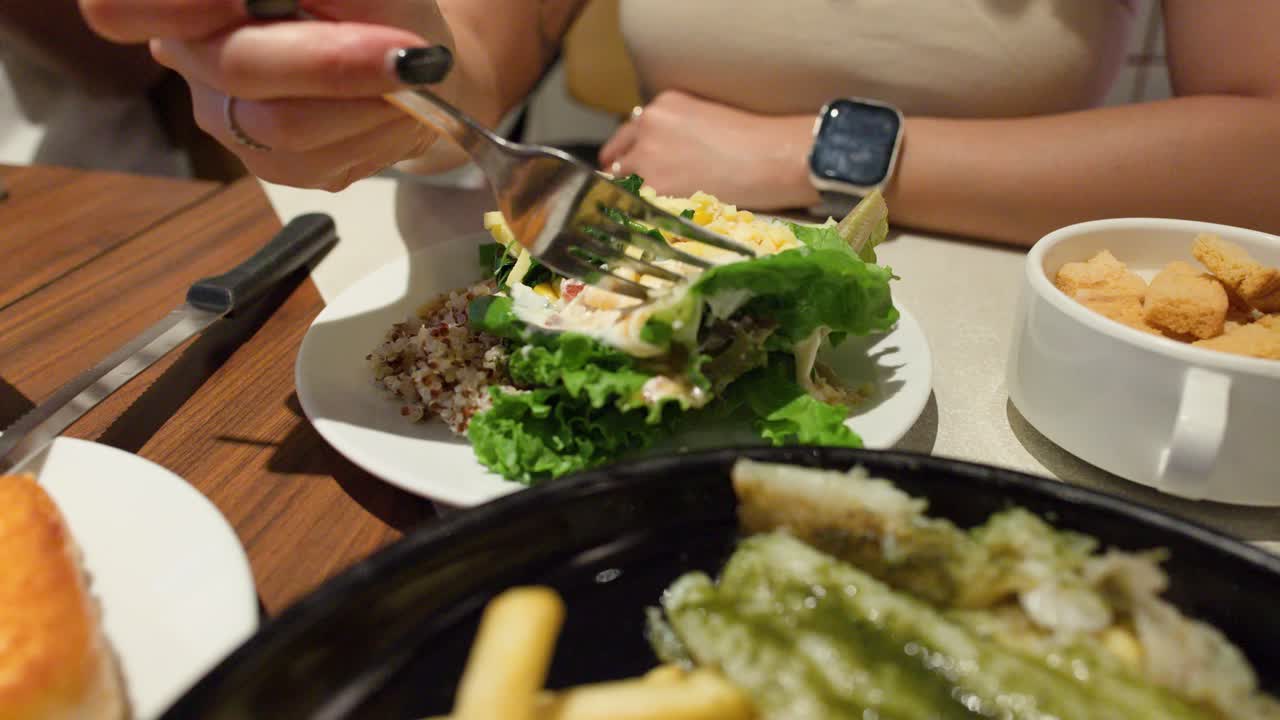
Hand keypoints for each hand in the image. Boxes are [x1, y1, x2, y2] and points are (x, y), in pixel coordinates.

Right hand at [78, 0, 459, 190]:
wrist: (417, 58)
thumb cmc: (376, 2)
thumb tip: (253, 5)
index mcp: (189, 5)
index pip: (120, 8)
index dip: (171, 8)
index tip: (241, 5)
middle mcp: (191, 56)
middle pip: (237, 67)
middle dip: (331, 60)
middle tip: (405, 52)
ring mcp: (227, 118)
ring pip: (283, 125)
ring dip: (366, 102)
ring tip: (407, 77)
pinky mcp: (274, 167)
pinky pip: (317, 161)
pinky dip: (375, 132)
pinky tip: (396, 109)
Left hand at [598, 90, 819, 210]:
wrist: (770, 157)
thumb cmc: (754, 141)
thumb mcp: (706, 120)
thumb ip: (677, 132)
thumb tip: (665, 157)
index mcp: (663, 105)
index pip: (630, 132)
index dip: (627, 153)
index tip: (621, 166)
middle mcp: (649, 124)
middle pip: (619, 157)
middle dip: (626, 175)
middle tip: (631, 194)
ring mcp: (647, 155)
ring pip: (622, 181)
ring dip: (633, 194)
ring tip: (650, 208)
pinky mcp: (654, 186)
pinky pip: (635, 203)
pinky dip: (642, 211)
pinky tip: (656, 217)